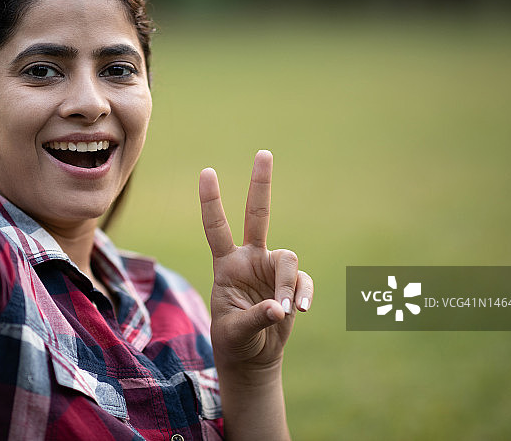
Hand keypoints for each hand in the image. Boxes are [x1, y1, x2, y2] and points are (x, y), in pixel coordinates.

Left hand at [199, 150, 312, 373]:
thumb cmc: (233, 341)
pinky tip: (298, 311)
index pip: (216, 228)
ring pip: (288, 259)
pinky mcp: (291, 284)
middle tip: (264, 152)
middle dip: (260, 184)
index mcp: (225, 265)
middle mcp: (249, 259)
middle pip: (257, 215)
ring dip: (287, 285)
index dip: (212, 201)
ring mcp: (271, 269)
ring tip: (284, 312)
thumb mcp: (233, 332)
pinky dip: (302, 295)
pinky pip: (303, 281)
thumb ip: (254, 319)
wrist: (252, 357)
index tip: (207, 171)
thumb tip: (280, 308)